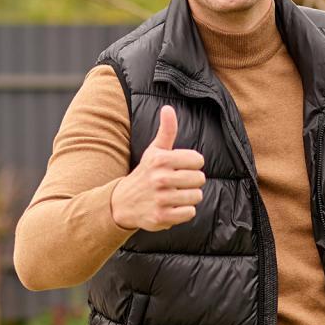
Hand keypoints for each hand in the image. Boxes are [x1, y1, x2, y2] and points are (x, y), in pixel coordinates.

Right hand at [110, 105, 206, 231]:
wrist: (124, 202)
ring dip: (189, 197)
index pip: (198, 160)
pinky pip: (190, 212)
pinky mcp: (162, 216)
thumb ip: (166, 131)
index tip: (182, 167)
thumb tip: (168, 108)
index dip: (193, 165)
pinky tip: (174, 207)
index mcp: (161, 160)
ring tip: (176, 195)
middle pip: (200, 179)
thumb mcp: (154, 151)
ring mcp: (162, 198)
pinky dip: (184, 211)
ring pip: (196, 196)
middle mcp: (161, 178)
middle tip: (179, 183)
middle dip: (193, 182)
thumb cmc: (145, 174)